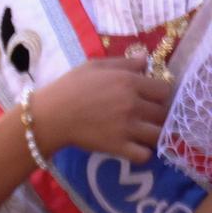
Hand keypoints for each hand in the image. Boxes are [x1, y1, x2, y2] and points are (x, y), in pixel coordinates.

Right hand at [28, 57, 171, 163]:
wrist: (48, 115)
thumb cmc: (68, 87)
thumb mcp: (93, 66)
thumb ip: (123, 62)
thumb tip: (146, 58)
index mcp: (128, 82)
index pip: (165, 90)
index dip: (158, 93)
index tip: (149, 97)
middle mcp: (132, 104)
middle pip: (164, 113)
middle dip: (156, 113)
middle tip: (143, 115)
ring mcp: (127, 127)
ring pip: (159, 134)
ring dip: (153, 133)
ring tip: (141, 132)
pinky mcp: (119, 147)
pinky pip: (145, 155)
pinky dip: (142, 152)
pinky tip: (133, 146)